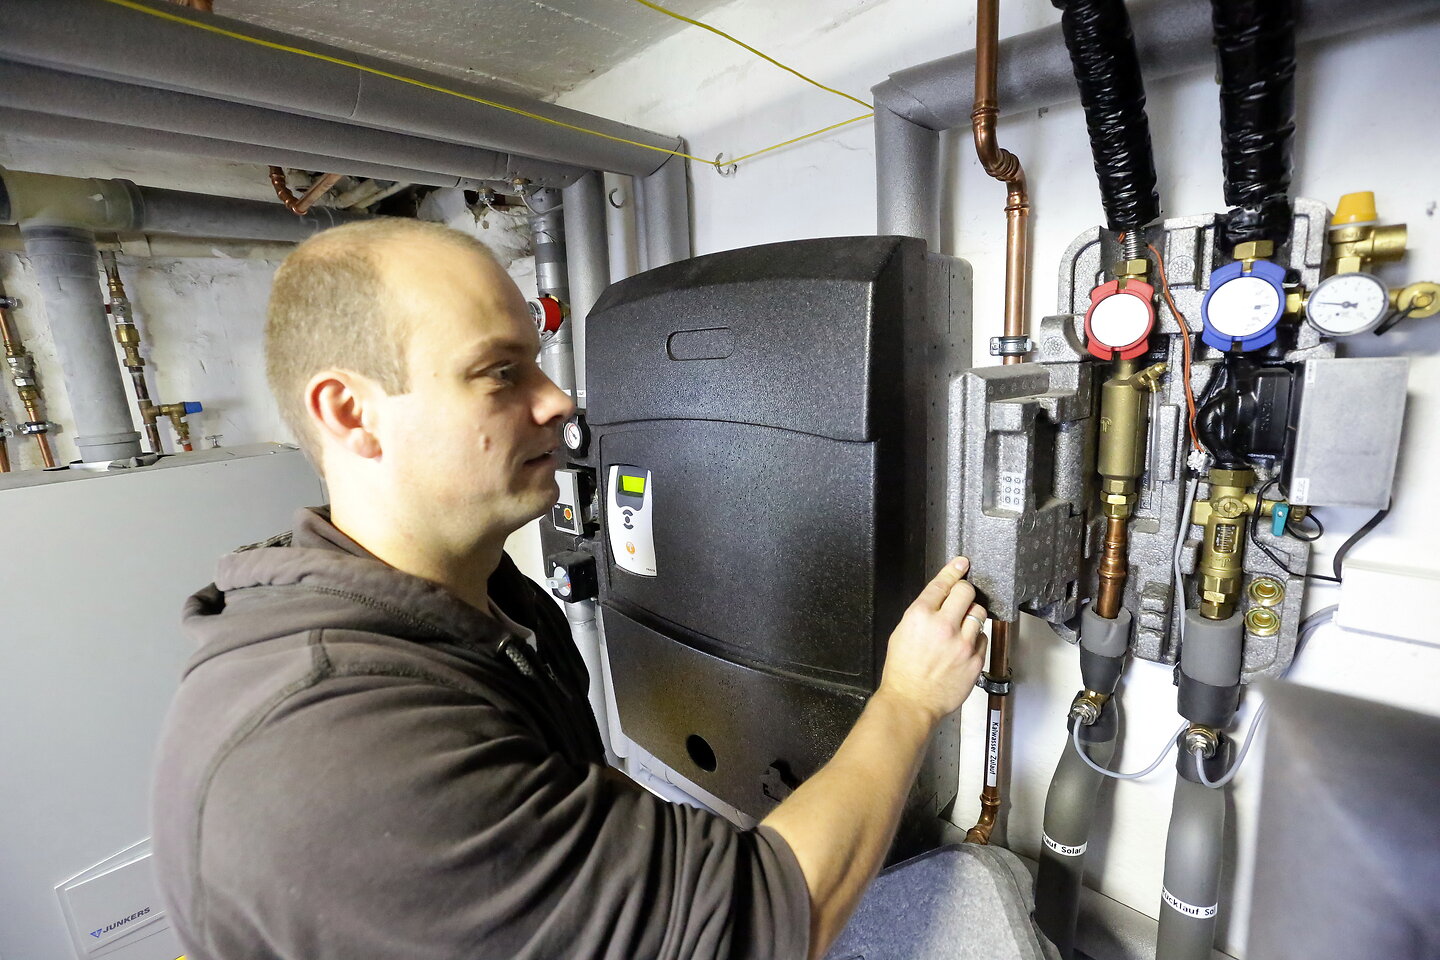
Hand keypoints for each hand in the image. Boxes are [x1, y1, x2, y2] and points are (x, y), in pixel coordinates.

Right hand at [876, 557, 988, 724]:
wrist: (911, 701)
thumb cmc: (903, 671)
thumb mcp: (901, 632)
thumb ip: (922, 613)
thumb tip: (940, 599)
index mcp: (920, 616)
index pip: (942, 583)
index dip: (954, 570)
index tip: (962, 564)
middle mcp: (943, 626)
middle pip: (966, 593)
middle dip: (965, 592)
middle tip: (962, 598)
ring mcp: (962, 643)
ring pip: (979, 614)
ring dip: (972, 615)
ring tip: (961, 626)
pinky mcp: (975, 659)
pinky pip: (983, 638)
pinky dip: (975, 638)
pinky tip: (963, 646)